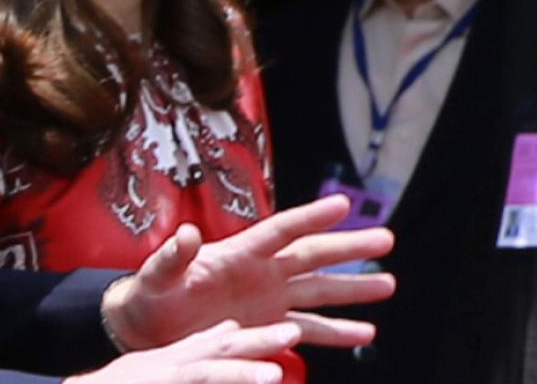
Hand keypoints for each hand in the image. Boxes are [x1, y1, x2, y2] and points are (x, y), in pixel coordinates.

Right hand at [68, 319, 299, 383]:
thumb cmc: (126, 382)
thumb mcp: (162, 360)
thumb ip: (198, 346)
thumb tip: (231, 328)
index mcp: (179, 356)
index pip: (221, 342)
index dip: (257, 337)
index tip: (292, 329)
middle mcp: (173, 365)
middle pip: (220, 351)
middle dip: (258, 344)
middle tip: (292, 334)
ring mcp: (165, 377)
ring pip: (208, 374)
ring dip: (239, 373)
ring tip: (273, 376)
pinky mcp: (158, 382)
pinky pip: (197, 381)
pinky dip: (223, 382)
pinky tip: (253, 383)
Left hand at [102, 196, 394, 352]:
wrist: (148, 327)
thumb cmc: (151, 295)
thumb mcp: (157, 277)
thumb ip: (172, 257)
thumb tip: (187, 235)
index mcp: (239, 252)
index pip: (282, 230)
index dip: (311, 217)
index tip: (343, 204)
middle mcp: (262, 272)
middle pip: (313, 255)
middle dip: (349, 248)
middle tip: (386, 238)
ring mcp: (269, 299)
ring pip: (320, 291)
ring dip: (353, 290)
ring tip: (388, 285)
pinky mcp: (268, 326)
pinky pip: (310, 330)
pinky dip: (337, 332)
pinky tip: (365, 332)